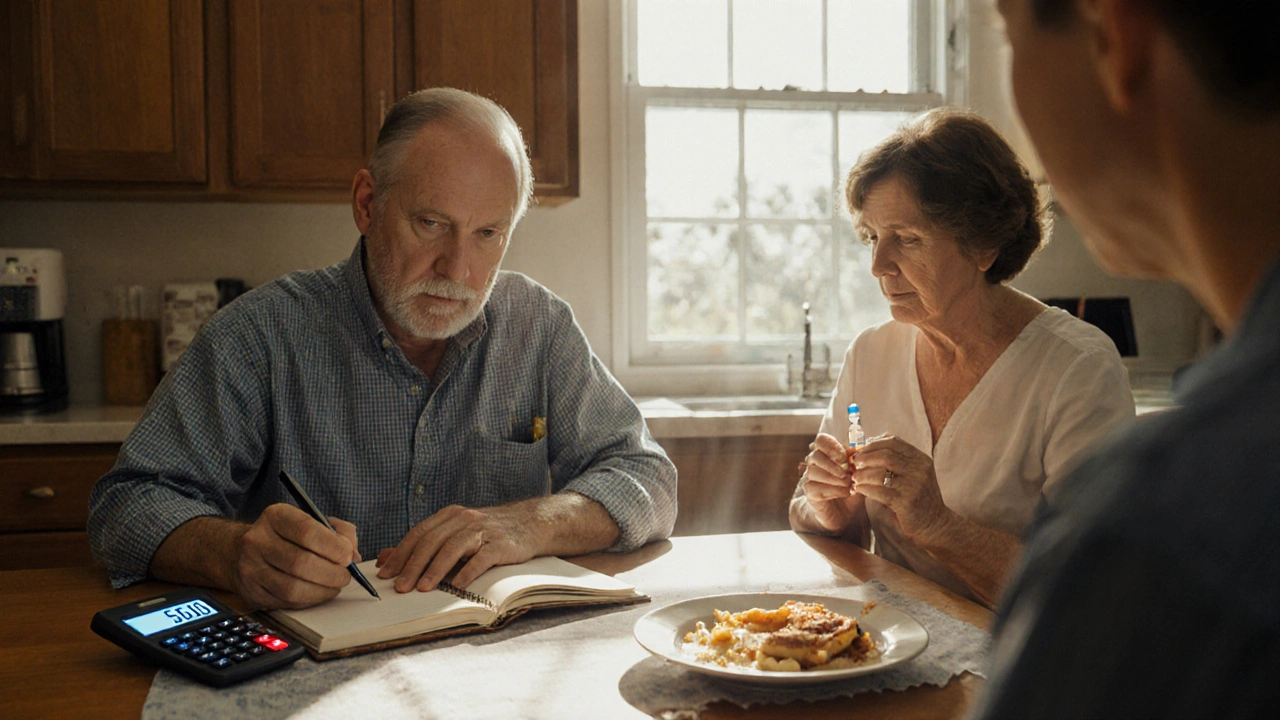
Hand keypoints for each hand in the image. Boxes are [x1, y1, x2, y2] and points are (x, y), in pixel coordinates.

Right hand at [232, 503, 359, 608]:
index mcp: (275, 516)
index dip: (333, 546)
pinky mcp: (251, 592)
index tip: (348, 555)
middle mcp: (258, 540)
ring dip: (322, 590)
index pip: (307, 531)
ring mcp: (251, 568)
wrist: (241, 551)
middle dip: (332, 573)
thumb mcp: (311, 521)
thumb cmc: (287, 536)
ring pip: (292, 587)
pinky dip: (309, 600)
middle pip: (301, 563)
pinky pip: (286, 602)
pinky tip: (318, 592)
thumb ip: (339, 532)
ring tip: (335, 585)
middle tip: (346, 575)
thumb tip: (353, 555)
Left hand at [375, 504, 537, 592]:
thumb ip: (422, 545)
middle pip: (432, 541)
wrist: (529, 524)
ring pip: (453, 548)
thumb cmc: (487, 533)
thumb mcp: (454, 533)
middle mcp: (464, 519)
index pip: (419, 533)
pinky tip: (459, 584)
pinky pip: (482, 558)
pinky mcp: (501, 544)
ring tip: (423, 588)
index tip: (385, 573)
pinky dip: (469, 570)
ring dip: (436, 569)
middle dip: (413, 565)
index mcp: (450, 515)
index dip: (401, 553)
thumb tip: (385, 558)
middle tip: (400, 586)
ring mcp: (483, 531)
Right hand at [798, 432, 862, 532]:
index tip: (845, 457)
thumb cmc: (852, 487)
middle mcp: (814, 463)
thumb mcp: (858, 472)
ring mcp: (809, 477)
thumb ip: (858, 460)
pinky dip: (833, 490)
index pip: (821, 440)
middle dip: (834, 465)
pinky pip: (816, 488)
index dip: (832, 446)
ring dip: (835, 479)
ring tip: (850, 485)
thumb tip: (859, 447)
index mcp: (826, 452)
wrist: (845, 511)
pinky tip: (845, 493)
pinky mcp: (809, 492)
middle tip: (849, 474)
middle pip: (815, 456)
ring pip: (814, 472)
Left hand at [849, 435, 949, 538]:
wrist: (934, 523)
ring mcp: (914, 486)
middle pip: (885, 455)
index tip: (860, 451)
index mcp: (920, 459)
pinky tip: (859, 489)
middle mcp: (919, 469)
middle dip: (865, 458)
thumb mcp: (913, 473)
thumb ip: (896, 459)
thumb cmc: (917, 496)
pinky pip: (879, 492)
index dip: (872, 444)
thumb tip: (867, 444)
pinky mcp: (906, 503)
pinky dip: (865, 489)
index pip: (893, 441)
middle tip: (854, 463)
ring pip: (880, 473)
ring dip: (862, 475)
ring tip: (855, 478)